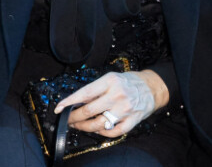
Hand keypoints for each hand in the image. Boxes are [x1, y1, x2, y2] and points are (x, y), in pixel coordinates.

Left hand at [54, 70, 168, 137]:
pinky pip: (112, 132)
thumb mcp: (113, 78)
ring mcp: (124, 109)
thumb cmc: (130, 82)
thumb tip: (76, 102)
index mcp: (111, 81)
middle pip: (88, 111)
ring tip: (79, 125)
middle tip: (68, 120)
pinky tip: (99, 129)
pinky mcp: (131, 120)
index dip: (69, 102)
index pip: (85, 93)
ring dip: (84, 127)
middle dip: (73, 118)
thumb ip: (97, 89)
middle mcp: (117, 94)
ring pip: (97, 124)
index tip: (59, 109)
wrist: (153, 87)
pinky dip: (102, 133)